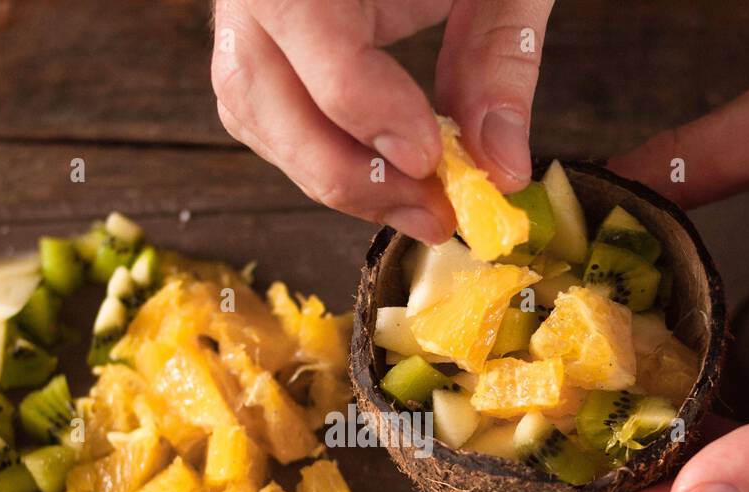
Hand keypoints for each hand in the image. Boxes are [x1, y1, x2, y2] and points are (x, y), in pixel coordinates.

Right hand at [210, 0, 554, 243]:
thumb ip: (503, 52)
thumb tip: (500, 168)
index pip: (303, 20)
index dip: (362, 104)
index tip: (431, 159)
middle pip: (256, 88)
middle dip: (344, 170)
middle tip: (433, 213)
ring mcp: (245, 4)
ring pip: (250, 110)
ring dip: (330, 174)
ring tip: (416, 205)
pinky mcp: (259, 33)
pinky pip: (263, 109)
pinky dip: (318, 152)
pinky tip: (384, 173)